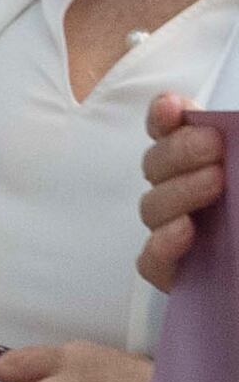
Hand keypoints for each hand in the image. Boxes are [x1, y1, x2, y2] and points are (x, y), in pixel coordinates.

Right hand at [147, 94, 223, 292]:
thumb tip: (237, 127)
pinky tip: (185, 231)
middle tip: (213, 145)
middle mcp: (186, 193)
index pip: (169, 132)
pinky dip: (163, 244)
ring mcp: (176, 234)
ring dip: (179, 190)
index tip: (172, 107)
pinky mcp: (174, 274)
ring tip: (216, 182)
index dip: (162, 116)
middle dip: (179, 151)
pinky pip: (151, 260)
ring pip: (153, 208)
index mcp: (205, 163)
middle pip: (156, 165)